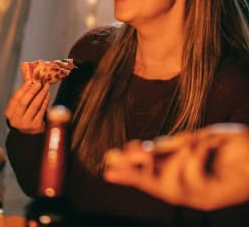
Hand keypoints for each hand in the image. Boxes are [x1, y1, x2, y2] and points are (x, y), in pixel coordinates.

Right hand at [5, 80, 49, 133]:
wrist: (30, 132)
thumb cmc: (25, 114)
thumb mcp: (20, 106)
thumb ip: (23, 92)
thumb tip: (28, 75)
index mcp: (8, 114)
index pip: (15, 99)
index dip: (23, 89)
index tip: (30, 81)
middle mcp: (15, 120)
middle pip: (23, 102)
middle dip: (32, 91)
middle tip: (39, 83)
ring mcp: (25, 124)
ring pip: (34, 106)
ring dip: (41, 94)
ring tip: (46, 87)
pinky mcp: (36, 126)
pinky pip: (41, 110)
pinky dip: (45, 101)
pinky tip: (47, 95)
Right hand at [103, 124, 248, 209]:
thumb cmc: (229, 146)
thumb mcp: (192, 142)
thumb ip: (168, 149)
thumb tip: (139, 150)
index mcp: (181, 173)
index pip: (149, 176)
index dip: (128, 173)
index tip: (108, 168)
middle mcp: (187, 186)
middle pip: (154, 185)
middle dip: (131, 176)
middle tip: (111, 168)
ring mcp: (199, 193)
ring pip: (168, 187)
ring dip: (156, 166)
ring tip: (150, 149)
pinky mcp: (213, 194)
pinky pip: (192, 178)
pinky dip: (190, 159)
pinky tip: (197, 146)